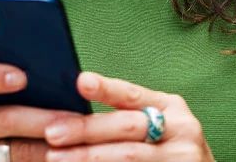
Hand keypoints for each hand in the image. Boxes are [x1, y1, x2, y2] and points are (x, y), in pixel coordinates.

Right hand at [0, 62, 77, 160]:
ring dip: (50, 146)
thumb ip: (10, 82)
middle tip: (74, 117)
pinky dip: (43, 161)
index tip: (22, 77)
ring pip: (17, 151)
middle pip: (3, 119)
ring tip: (78, 141)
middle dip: (42, 118)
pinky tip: (63, 157)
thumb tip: (53, 74)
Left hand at [42, 72, 214, 161]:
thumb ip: (125, 115)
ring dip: (88, 157)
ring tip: (56, 157)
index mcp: (171, 106)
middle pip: (127, 126)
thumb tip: (69, 110)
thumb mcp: (157, 125)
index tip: (81, 81)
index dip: (106, 88)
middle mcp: (182, 129)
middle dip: (86, 129)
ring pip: (128, 156)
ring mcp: (182, 158)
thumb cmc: (167, 149)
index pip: (133, 94)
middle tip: (52, 132)